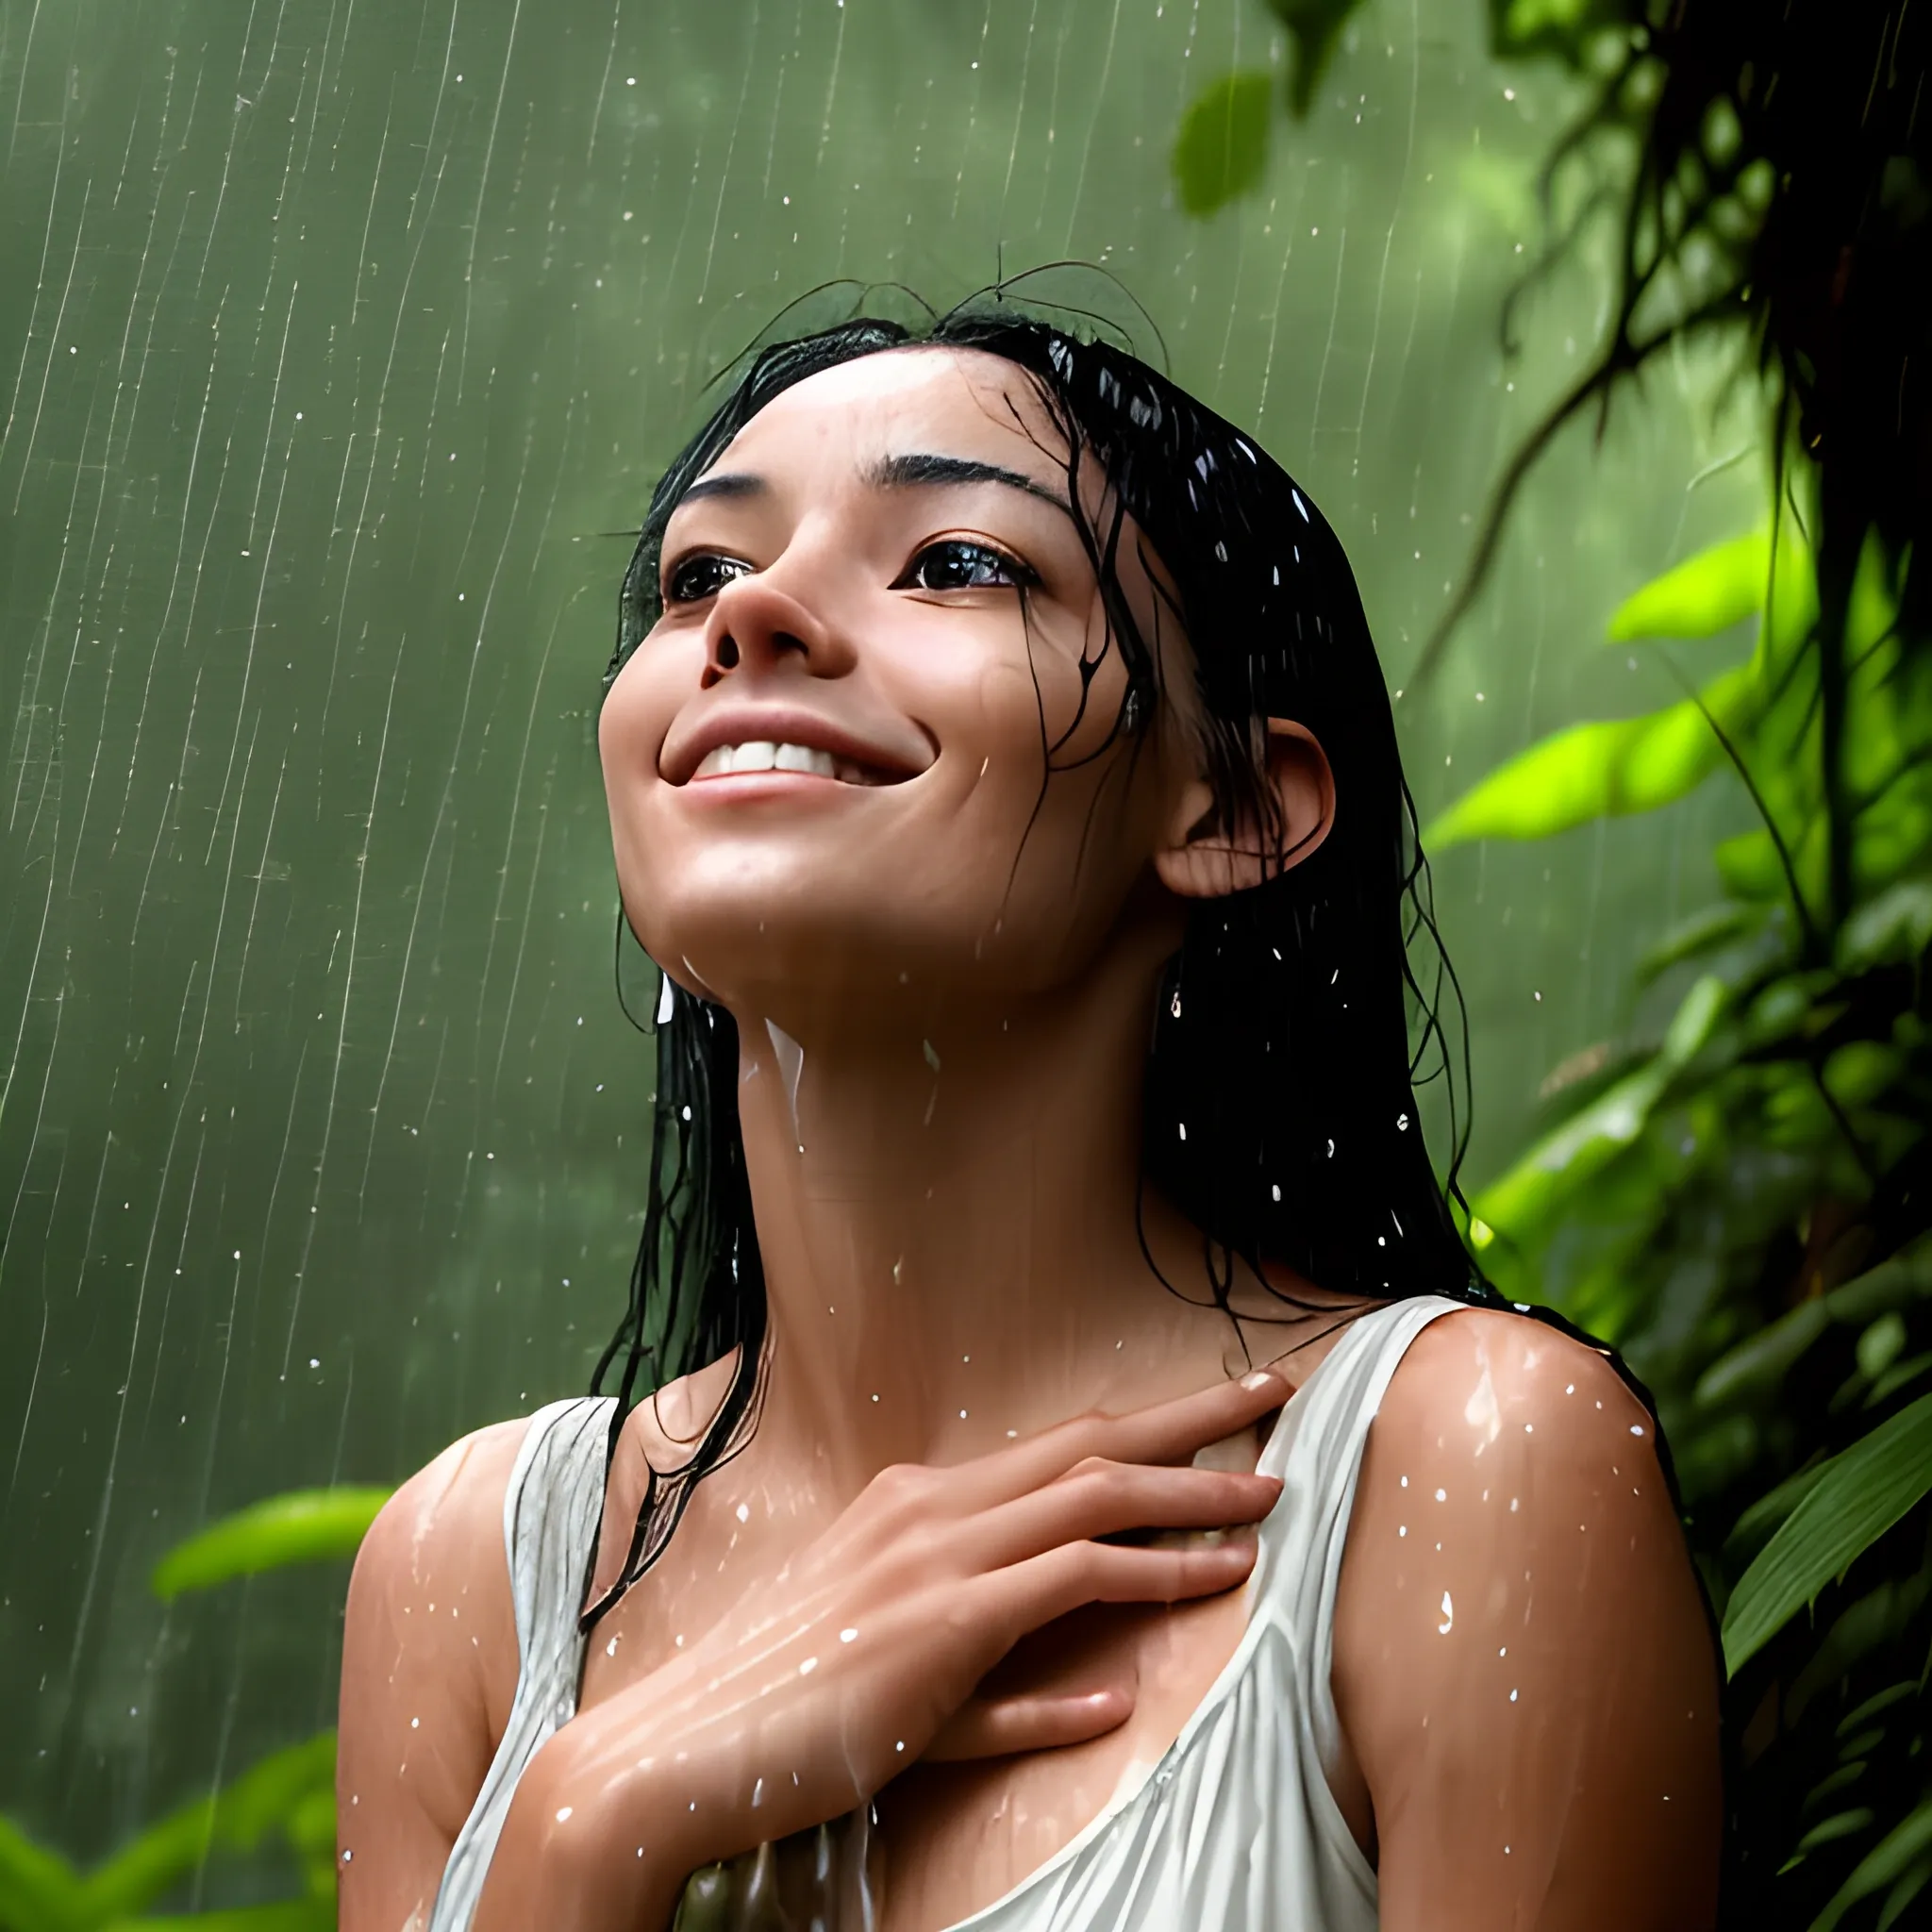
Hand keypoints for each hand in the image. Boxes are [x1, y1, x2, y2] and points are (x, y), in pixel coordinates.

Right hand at [475, 1365, 1286, 1931]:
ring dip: (1193, 1492)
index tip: (1214, 1406)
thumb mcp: (897, 1677)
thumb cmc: (782, 1711)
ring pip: (1093, 1499)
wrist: (678, 1749)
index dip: (1144, 1424)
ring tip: (1272, 1490)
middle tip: (1276, 1391)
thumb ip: (999, 1685)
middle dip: (1191, 1415)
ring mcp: (933, 1560)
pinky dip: (1151, 1576)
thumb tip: (1102, 1702)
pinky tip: (1213, 1582)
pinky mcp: (941, 1624)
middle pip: (1089, 1443)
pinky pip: (1072, 1581)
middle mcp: (928, 1510)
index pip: (1054, 1446)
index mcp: (914, 1503)